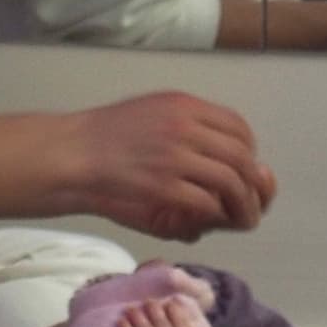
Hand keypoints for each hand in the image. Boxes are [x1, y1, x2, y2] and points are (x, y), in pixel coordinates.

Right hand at [62, 92, 271, 241]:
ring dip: (242, 204)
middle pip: (242, 156)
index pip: (239, 127)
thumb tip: (218, 146)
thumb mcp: (152, 111)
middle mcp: (185, 127)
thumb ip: (187, 124)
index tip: (244, 168)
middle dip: (254, 182)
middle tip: (251, 200)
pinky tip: (209, 220)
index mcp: (184, 106)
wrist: (72, 153)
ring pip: (231, 181)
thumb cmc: (106, 136)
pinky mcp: (164, 186)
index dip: (249, 151)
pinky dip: (215, 214)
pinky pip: (207, 202)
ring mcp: (175, 156)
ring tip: (240, 217)